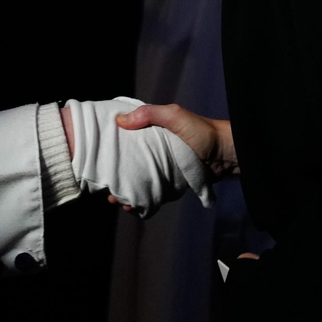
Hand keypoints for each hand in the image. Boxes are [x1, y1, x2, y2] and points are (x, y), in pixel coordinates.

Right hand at [64, 98, 213, 215]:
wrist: (225, 154)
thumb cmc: (201, 131)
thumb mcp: (174, 115)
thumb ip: (149, 114)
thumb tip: (119, 121)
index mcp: (150, 130)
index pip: (123, 137)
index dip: (108, 147)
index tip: (95, 158)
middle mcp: (151, 148)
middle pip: (126, 162)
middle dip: (113, 176)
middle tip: (104, 187)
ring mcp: (159, 167)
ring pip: (135, 180)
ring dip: (124, 191)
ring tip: (117, 200)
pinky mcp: (168, 183)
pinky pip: (150, 192)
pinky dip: (140, 200)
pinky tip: (133, 207)